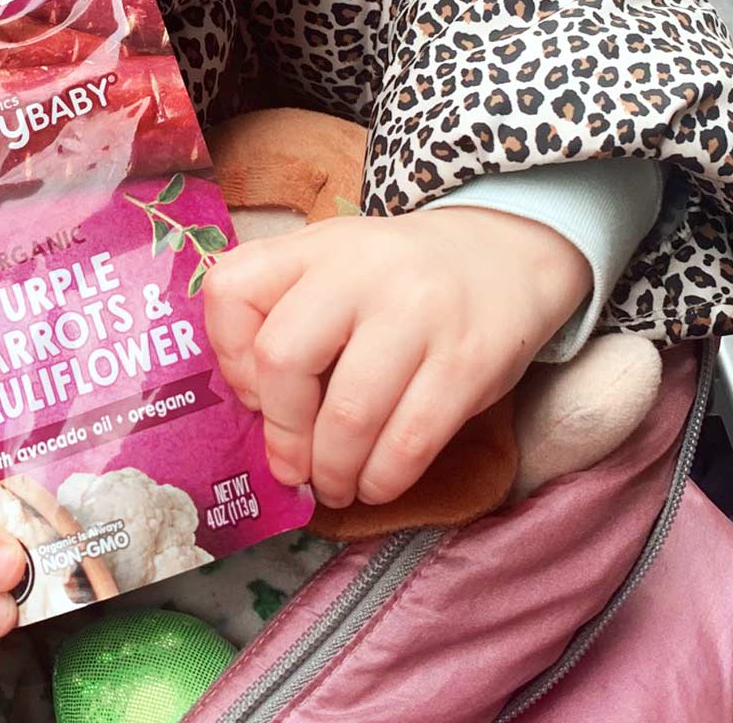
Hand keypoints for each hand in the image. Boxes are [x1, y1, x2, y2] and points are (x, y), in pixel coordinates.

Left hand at [203, 208, 590, 509]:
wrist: (505, 254)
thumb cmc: (395, 277)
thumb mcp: (332, 264)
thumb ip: (284, 313)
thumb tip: (254, 416)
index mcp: (313, 246)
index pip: (231, 288)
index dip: (227, 353)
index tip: (253, 391)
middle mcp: (360, 270)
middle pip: (283, 358)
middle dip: (281, 431)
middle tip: (291, 465)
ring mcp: (418, 313)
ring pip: (349, 414)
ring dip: (332, 471)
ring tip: (333, 485)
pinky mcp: (469, 360)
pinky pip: (411, 440)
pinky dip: (383, 478)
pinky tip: (376, 483)